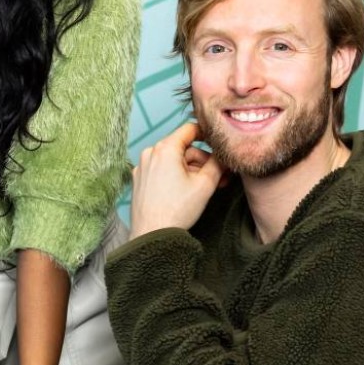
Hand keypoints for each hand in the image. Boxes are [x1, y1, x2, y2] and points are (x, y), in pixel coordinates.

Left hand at [128, 121, 225, 238]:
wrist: (152, 235)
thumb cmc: (177, 210)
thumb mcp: (205, 184)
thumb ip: (217, 164)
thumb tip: (224, 156)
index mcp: (165, 148)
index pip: (189, 129)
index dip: (207, 134)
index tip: (218, 143)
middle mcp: (150, 153)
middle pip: (183, 148)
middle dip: (202, 161)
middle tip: (219, 177)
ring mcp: (142, 167)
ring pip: (173, 161)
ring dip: (191, 170)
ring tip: (206, 188)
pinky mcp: (139, 180)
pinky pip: (161, 170)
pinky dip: (175, 176)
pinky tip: (187, 191)